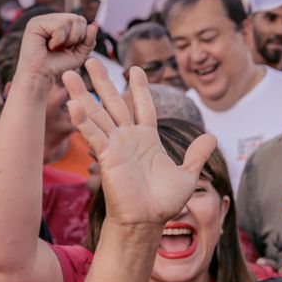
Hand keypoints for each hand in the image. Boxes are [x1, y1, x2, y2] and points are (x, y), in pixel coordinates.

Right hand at [16, 13, 97, 86]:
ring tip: (55, 48)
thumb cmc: (57, 67)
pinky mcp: (35, 24)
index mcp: (59, 23)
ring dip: (67, 40)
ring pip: (68, 21)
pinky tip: (48, 47)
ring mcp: (41, 19)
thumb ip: (88, 40)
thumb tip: (94, 25)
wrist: (42, 77)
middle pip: (77, 18)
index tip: (69, 48)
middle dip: (76, 38)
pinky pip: (58, 27)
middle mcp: (50, 18)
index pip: (81, 20)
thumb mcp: (79, 54)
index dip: (82, 36)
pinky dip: (58, 41)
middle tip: (62, 48)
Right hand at [63, 60, 218, 229]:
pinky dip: (83, 120)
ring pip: (97, 114)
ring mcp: (116, 145)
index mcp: (147, 138)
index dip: (139, 88)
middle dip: (103, 81)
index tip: (135, 69)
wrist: (148, 221)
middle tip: (91, 60)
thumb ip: (196, 155)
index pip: (143, 106)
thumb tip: (211, 138)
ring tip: (69, 72)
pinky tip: (73, 103)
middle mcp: (129, 138)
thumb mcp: (187, 175)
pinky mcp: (107, 156)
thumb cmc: (164, 202)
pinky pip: (94, 134)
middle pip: (114, 102)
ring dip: (82, 94)